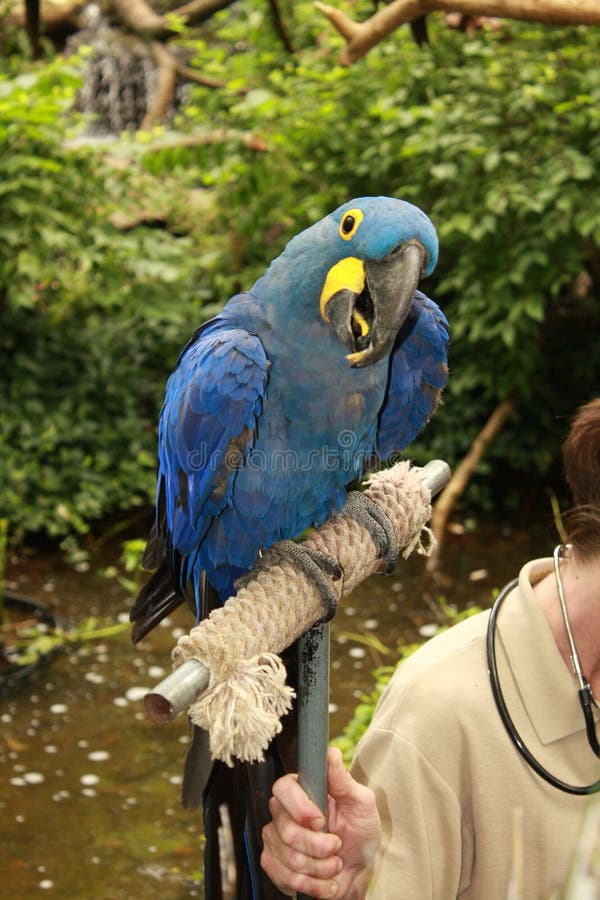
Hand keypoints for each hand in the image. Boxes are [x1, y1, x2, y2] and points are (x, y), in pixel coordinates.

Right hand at [261, 747, 380, 897]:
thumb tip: (330, 753)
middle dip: (319, 847)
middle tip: (337, 846)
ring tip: (334, 863)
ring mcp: (275, 839)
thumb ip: (343, 780)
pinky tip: (325, 880)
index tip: (321, 821)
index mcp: (301, 791)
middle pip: (286, 830)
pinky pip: (285, 878)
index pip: (282, 788)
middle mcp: (283, 812)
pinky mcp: (274, 864)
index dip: (300, 808)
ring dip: (320, 868)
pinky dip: (313, 885)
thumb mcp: (360, 803)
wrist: (359, 870)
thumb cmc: (360, 832)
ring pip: (289, 858)